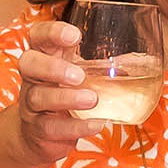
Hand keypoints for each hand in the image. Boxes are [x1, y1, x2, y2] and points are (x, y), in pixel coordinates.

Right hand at [10, 17, 105, 164]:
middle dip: (53, 68)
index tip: (75, 35)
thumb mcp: (77, 74)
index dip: (51, 32)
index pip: (37, 35)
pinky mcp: (38, 130)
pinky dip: (76, 126)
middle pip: (29, 63)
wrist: (38, 135)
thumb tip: (139, 61)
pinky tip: (96, 124)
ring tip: (92, 100)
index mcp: (43, 56)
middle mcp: (32, 78)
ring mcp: (31, 104)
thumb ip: (97, 65)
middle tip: (79, 75)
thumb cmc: (63, 94)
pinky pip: (52, 128)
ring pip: (39, 97)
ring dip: (67, 98)